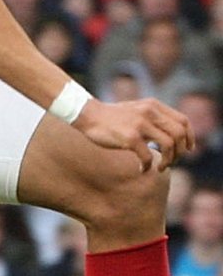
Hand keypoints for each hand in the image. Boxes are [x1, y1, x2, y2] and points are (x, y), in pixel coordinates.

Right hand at [74, 97, 193, 171]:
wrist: (87, 115)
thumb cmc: (111, 117)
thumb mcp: (136, 110)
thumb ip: (152, 118)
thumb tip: (168, 136)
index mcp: (153, 105)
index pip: (183, 121)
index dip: (189, 138)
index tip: (186, 150)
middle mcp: (150, 112)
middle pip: (180, 134)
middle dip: (180, 152)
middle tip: (170, 162)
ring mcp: (140, 124)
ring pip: (169, 145)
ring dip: (168, 161)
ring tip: (160, 167)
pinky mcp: (130, 137)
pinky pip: (148, 156)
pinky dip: (148, 167)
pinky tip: (141, 170)